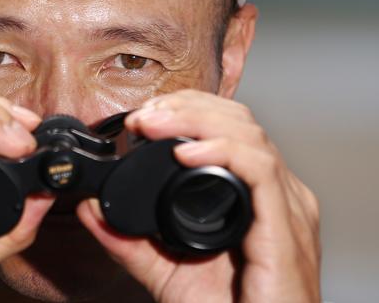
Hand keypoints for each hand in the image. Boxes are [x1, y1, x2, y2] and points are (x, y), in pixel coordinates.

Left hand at [77, 89, 320, 302]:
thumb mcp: (166, 271)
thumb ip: (129, 240)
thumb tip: (90, 209)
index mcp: (252, 195)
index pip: (227, 128)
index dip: (186, 111)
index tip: (144, 116)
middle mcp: (276, 194)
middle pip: (239, 122)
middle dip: (188, 107)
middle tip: (145, 115)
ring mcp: (286, 208)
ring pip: (249, 135)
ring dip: (197, 120)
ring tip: (157, 124)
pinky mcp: (288, 228)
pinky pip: (260, 170)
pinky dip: (222, 151)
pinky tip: (188, 154)